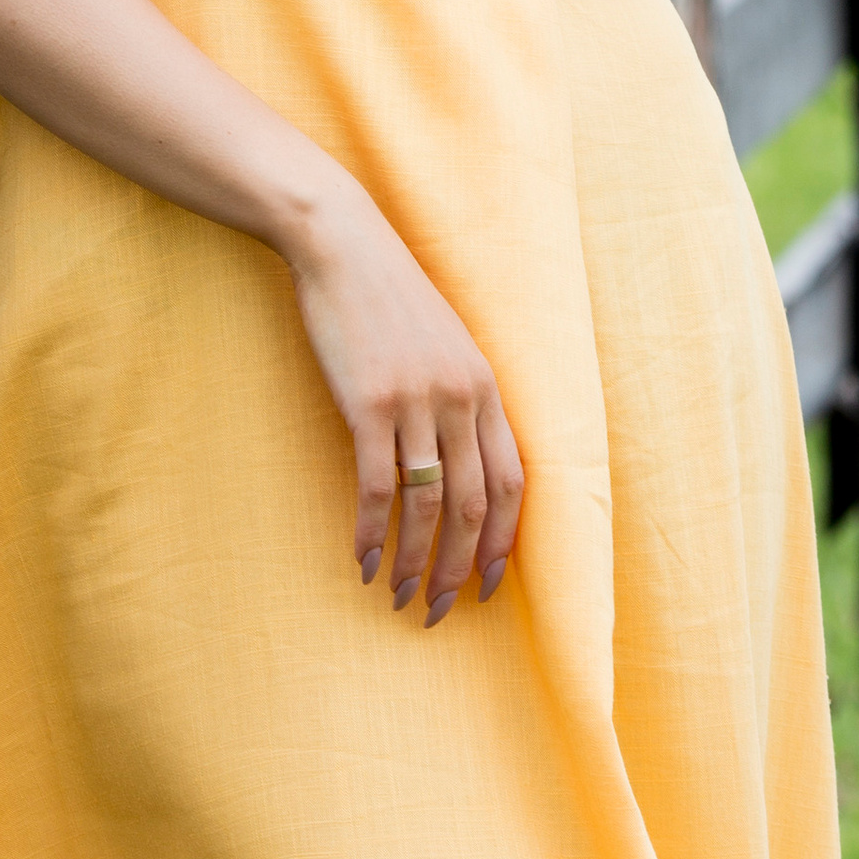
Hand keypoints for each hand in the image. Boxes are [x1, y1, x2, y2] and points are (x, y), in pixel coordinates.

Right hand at [286, 181, 523, 626]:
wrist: (345, 247)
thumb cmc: (390, 300)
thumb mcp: (443, 347)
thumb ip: (458, 399)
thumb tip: (458, 464)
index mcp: (486, 386)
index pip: (514, 481)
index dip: (502, 540)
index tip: (487, 585)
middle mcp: (462, 397)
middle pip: (475, 505)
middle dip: (459, 567)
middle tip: (440, 611)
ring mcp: (417, 401)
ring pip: (428, 505)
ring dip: (415, 562)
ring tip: (400, 598)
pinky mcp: (370, 403)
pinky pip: (378, 487)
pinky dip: (373, 533)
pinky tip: (363, 562)